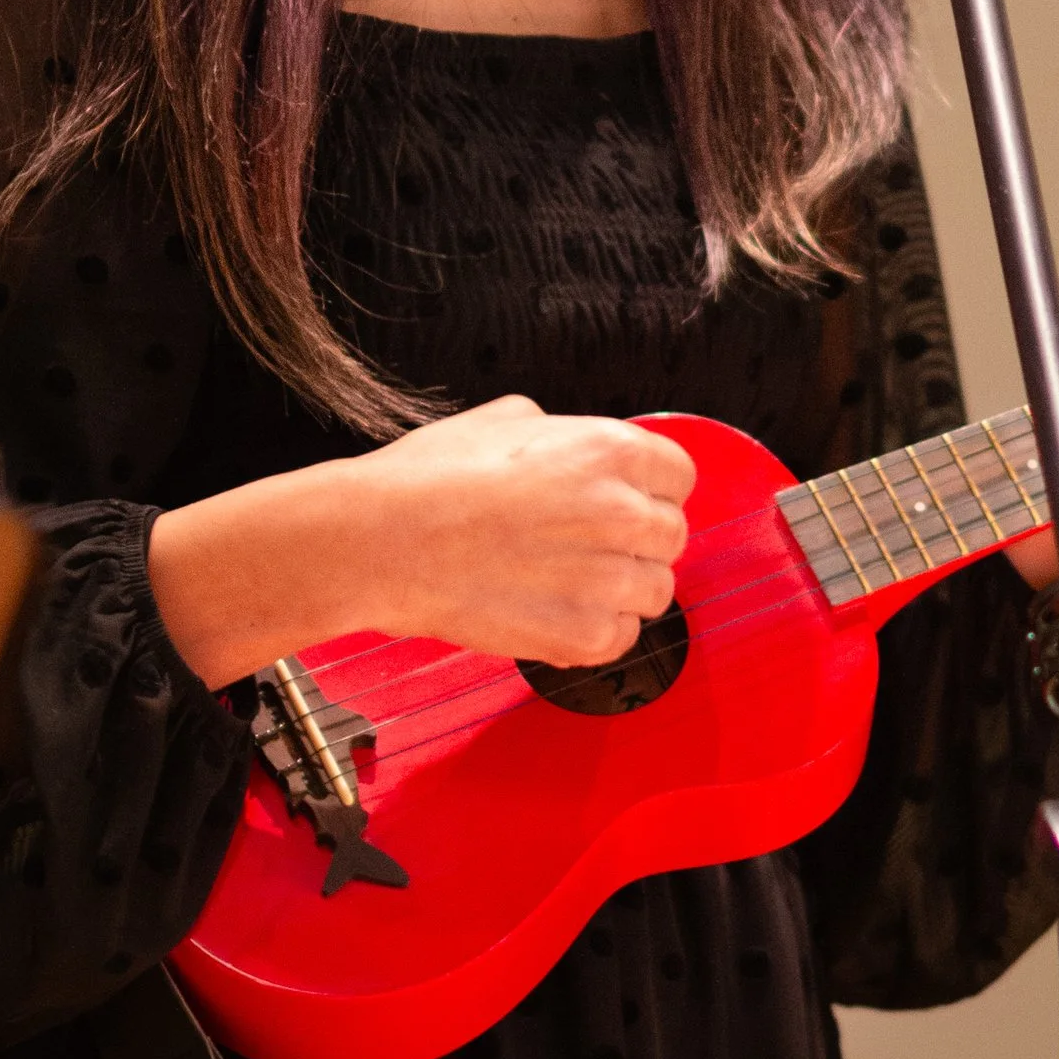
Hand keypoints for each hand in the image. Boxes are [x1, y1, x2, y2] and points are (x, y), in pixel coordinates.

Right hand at [146, 395, 693, 685]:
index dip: (650, 488)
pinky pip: (621, 639)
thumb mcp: (501, 419)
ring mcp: (604, 579)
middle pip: (671, 536)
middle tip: (588, 545)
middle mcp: (619, 512)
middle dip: (636, 540)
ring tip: (565, 581)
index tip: (630, 500)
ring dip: (620, 589)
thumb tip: (573, 447)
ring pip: (654, 591)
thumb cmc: (427, 479)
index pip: (679, 476)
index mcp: (608, 450)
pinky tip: (552, 610)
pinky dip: (594, 632)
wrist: (380, 543)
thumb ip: (560, 433)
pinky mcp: (580, 635)